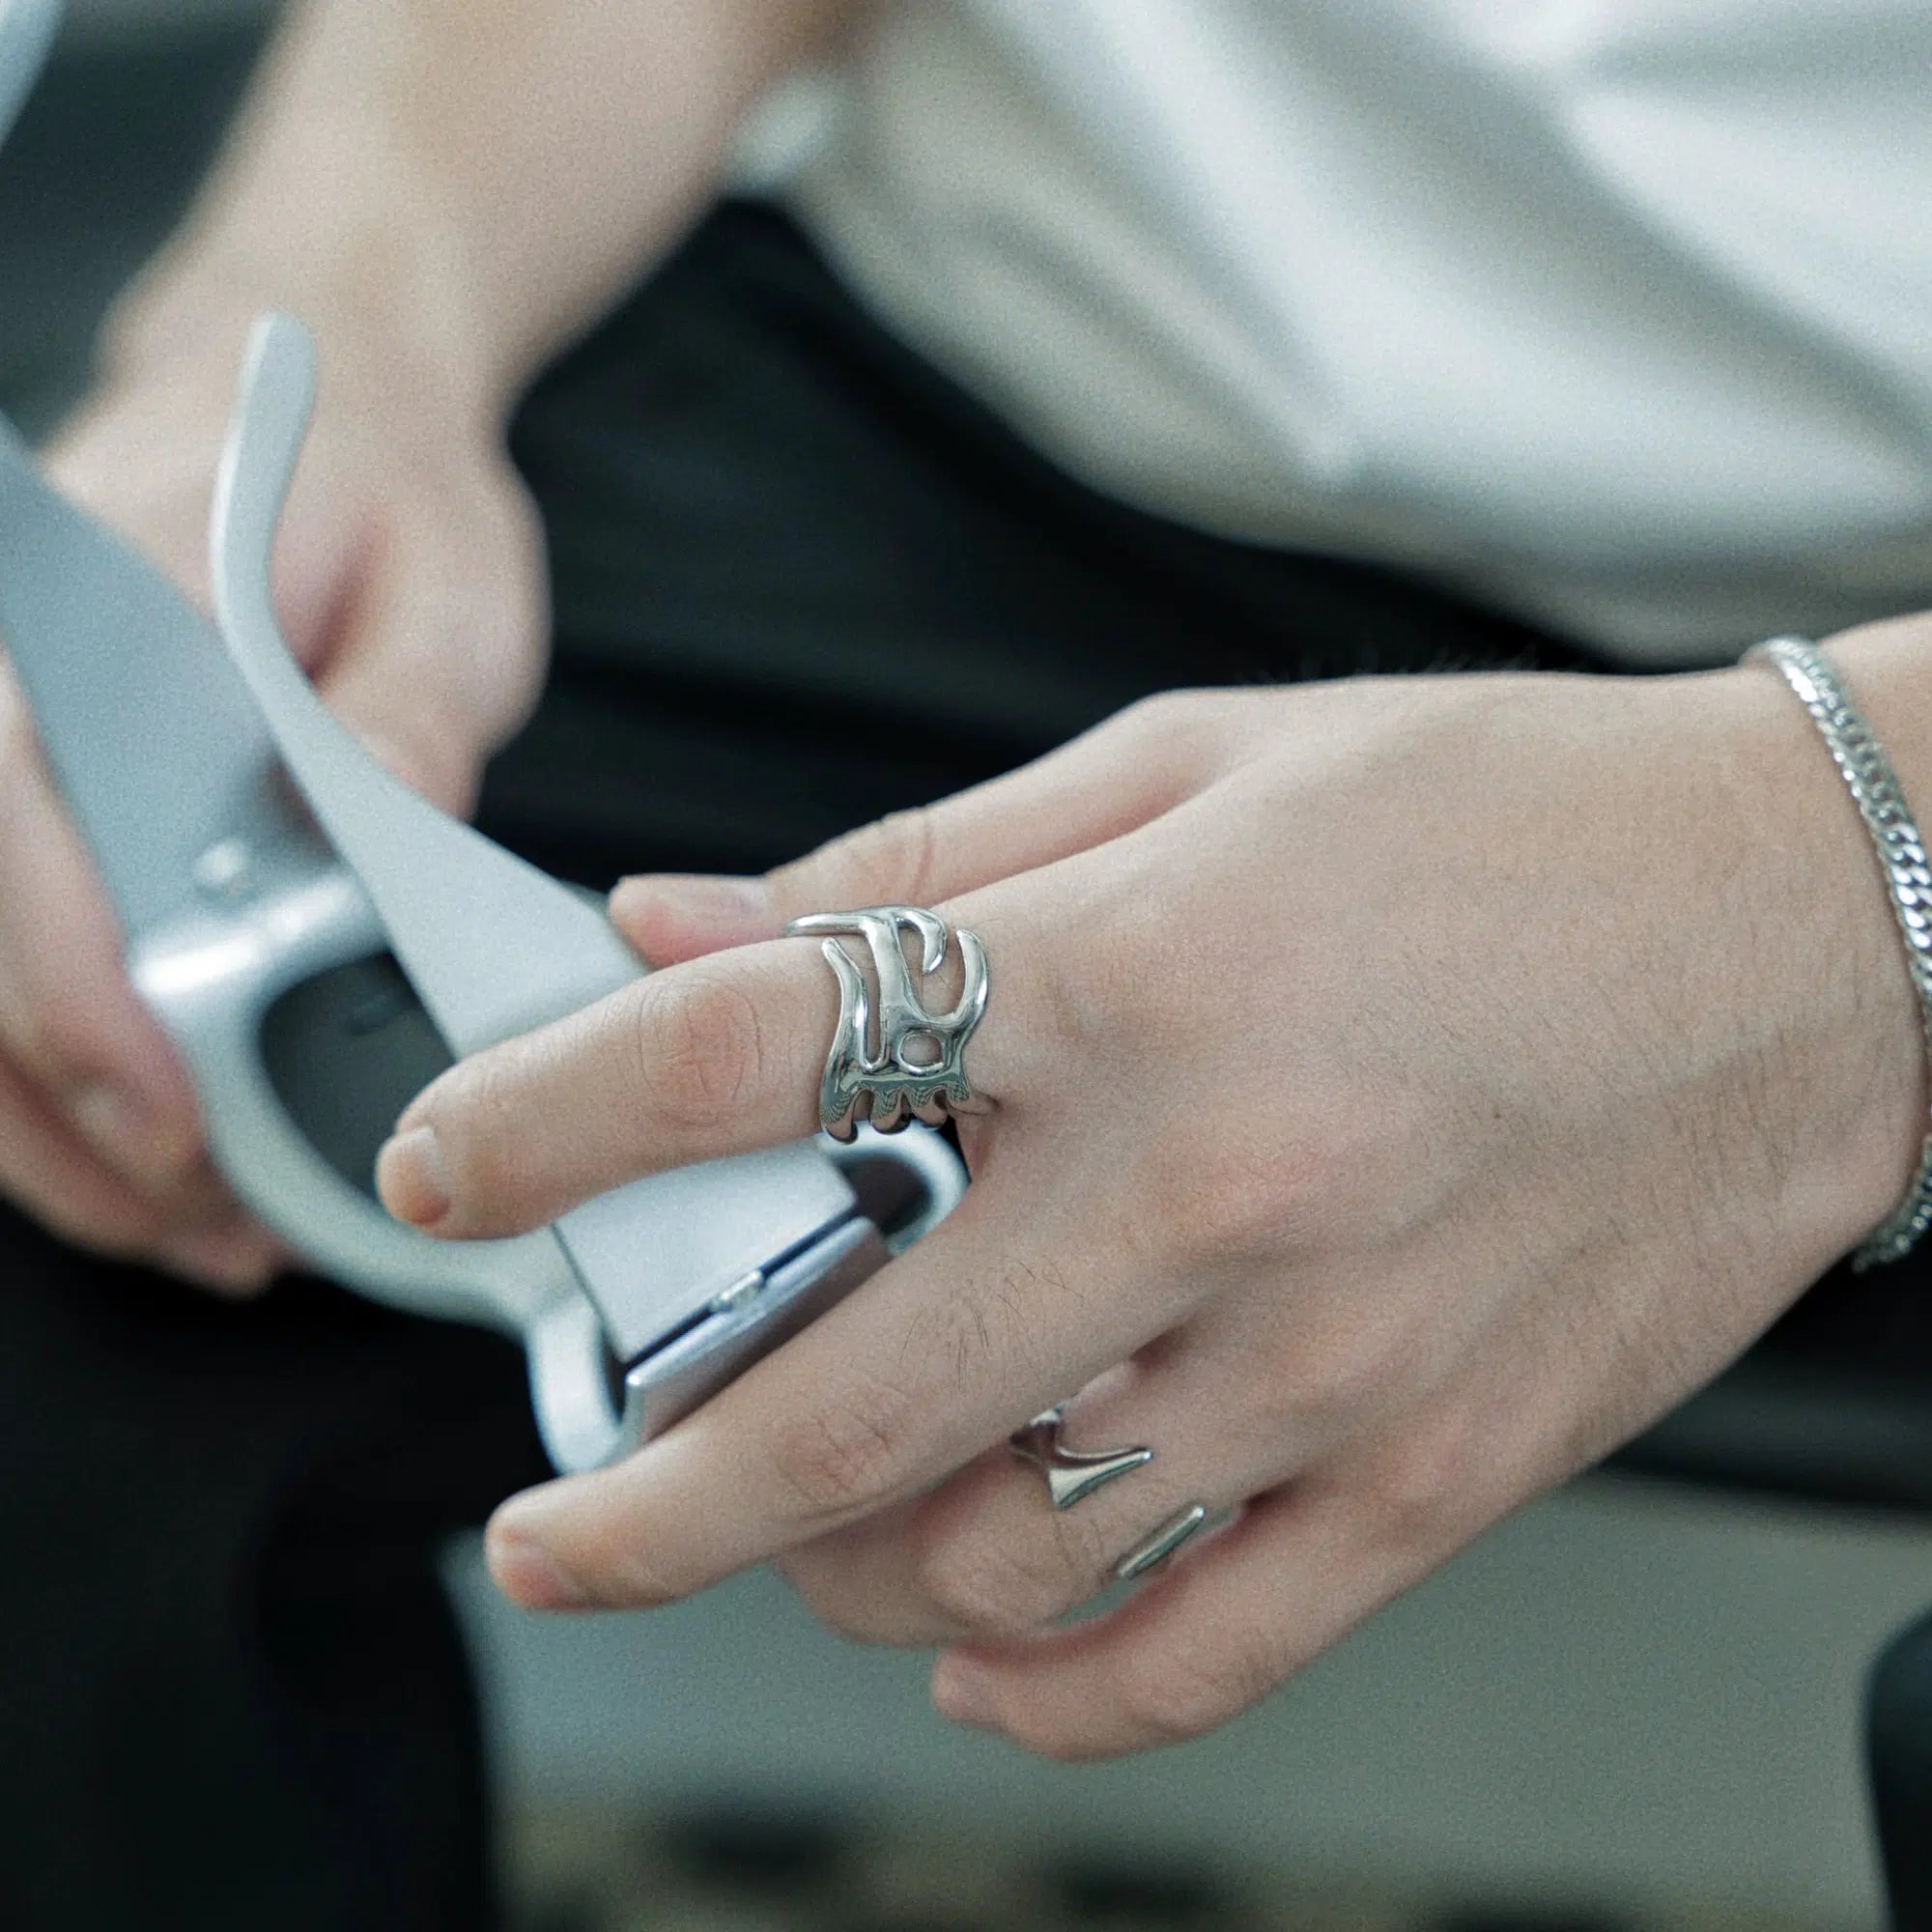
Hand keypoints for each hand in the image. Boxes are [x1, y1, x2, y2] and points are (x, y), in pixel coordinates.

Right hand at [0, 315, 545, 1292]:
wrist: (337, 424)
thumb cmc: (384, 493)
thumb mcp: (440, 585)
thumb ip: (400, 711)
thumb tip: (379, 847)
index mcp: (84, 617)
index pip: (21, 826)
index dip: (78, 995)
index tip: (168, 1116)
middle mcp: (9, 701)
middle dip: (79, 1112)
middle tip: (215, 1221)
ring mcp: (13, 773)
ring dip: (66, 1138)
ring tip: (205, 1232)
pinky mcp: (45, 836)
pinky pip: (13, 989)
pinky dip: (72, 1097)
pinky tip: (163, 1174)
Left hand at [376, 658, 1921, 1756]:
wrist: (1807, 924)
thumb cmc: (1506, 820)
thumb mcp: (1191, 763)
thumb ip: (919, 860)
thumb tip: (687, 921)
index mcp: (1131, 970)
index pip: (763, 1044)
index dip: (555, 1110)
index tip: (452, 1163)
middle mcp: (1213, 1184)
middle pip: (837, 1392)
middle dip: (635, 1491)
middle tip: (554, 1520)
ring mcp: (1326, 1356)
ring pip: (994, 1557)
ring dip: (834, 1571)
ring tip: (792, 1527)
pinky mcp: (1436, 1468)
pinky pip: (1198, 1650)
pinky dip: (1046, 1683)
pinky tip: (972, 1644)